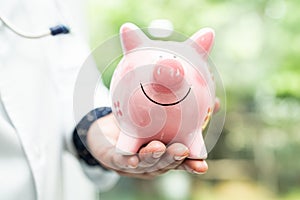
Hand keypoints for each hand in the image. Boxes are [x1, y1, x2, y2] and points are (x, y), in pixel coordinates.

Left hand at [86, 113, 207, 178]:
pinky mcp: (114, 158)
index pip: (179, 161)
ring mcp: (133, 163)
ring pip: (144, 163)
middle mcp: (150, 162)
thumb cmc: (138, 126)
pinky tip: (133, 159)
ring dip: (152, 157)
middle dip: (173, 159)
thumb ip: (184, 110)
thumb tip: (214, 102)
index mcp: (164, 154)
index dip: (190, 164)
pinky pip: (121, 160)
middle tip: (182, 150)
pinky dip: (127, 160)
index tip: (203, 165)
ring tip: (158, 147)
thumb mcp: (161, 115)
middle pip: (163, 163)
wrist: (106, 132)